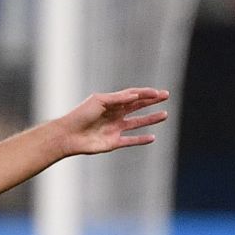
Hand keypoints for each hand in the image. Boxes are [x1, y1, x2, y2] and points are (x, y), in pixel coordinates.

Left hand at [54, 87, 169, 155]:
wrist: (67, 135)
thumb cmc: (80, 115)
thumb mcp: (99, 101)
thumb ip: (118, 98)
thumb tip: (136, 95)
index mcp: (110, 103)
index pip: (132, 96)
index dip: (145, 93)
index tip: (158, 92)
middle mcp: (114, 115)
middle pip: (137, 106)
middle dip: (151, 101)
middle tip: (166, 96)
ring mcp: (114, 129)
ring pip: (137, 123)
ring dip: (150, 119)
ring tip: (165, 115)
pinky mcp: (113, 142)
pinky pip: (130, 141)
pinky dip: (141, 140)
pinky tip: (152, 137)